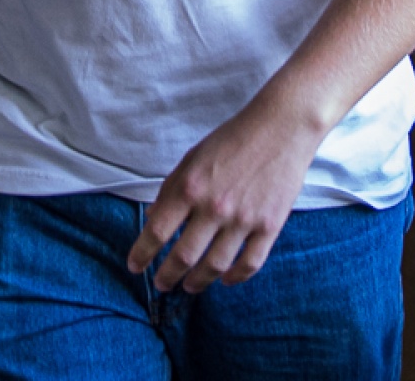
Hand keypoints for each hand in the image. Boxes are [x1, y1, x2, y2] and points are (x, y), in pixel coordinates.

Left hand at [126, 93, 323, 292]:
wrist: (280, 128)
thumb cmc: (232, 140)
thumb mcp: (192, 158)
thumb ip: (172, 189)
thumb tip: (154, 219)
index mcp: (190, 187)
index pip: (158, 231)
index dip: (142, 253)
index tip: (134, 266)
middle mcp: (214, 207)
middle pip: (184, 256)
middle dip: (167, 275)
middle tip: (161, 284)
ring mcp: (243, 219)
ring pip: (214, 266)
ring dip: (197, 281)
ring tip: (188, 286)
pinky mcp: (269, 226)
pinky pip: (250, 263)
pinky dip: (235, 277)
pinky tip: (225, 279)